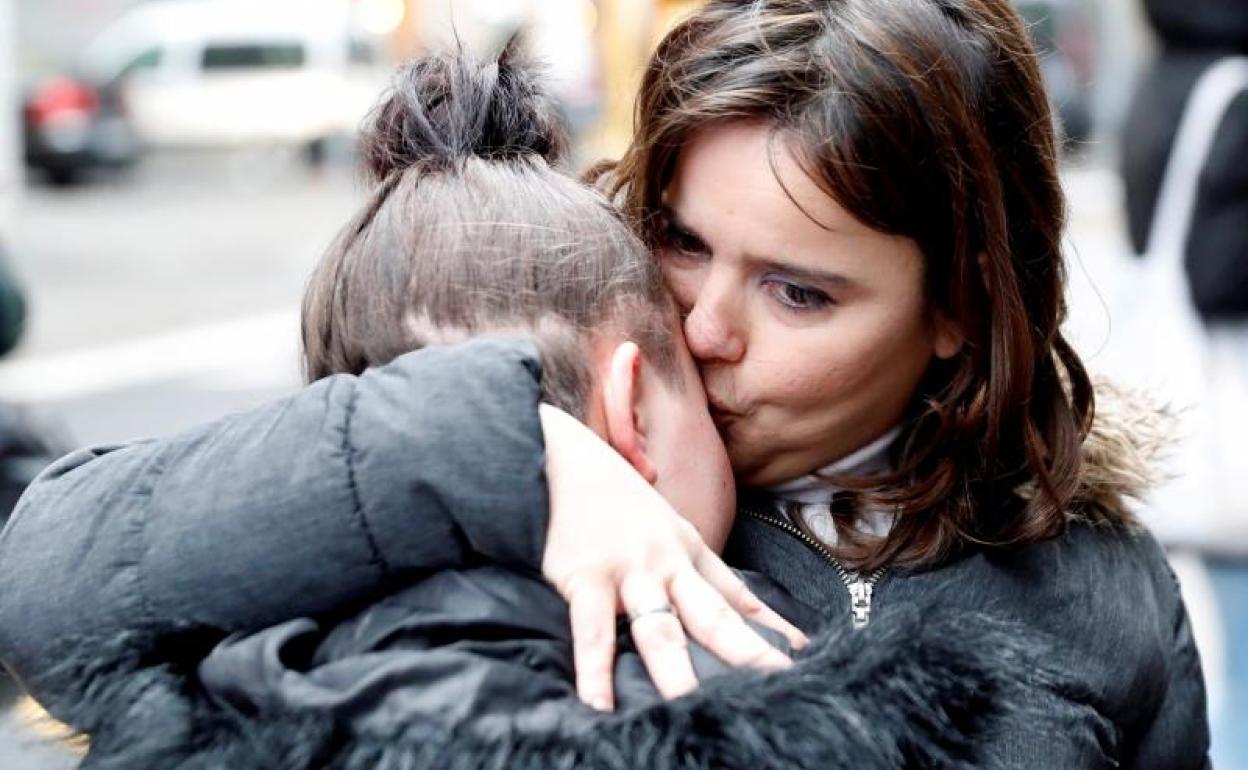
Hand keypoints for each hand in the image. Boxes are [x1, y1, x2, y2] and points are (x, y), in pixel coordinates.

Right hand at [538, 405, 807, 710]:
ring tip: (694, 708)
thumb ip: (696, 568)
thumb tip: (735, 610)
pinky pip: (592, 632)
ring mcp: (628, 571)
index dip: (770, 628)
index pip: (736, 597)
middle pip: (713, 617)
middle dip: (747, 653)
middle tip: (776, 684)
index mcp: (687, 549)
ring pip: (660, 629)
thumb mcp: (664, 524)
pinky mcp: (585, 577)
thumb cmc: (610, 496)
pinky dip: (595, 671)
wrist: (558, 456)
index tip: (801, 656)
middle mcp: (667, 562)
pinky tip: (599, 703)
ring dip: (678, 672)